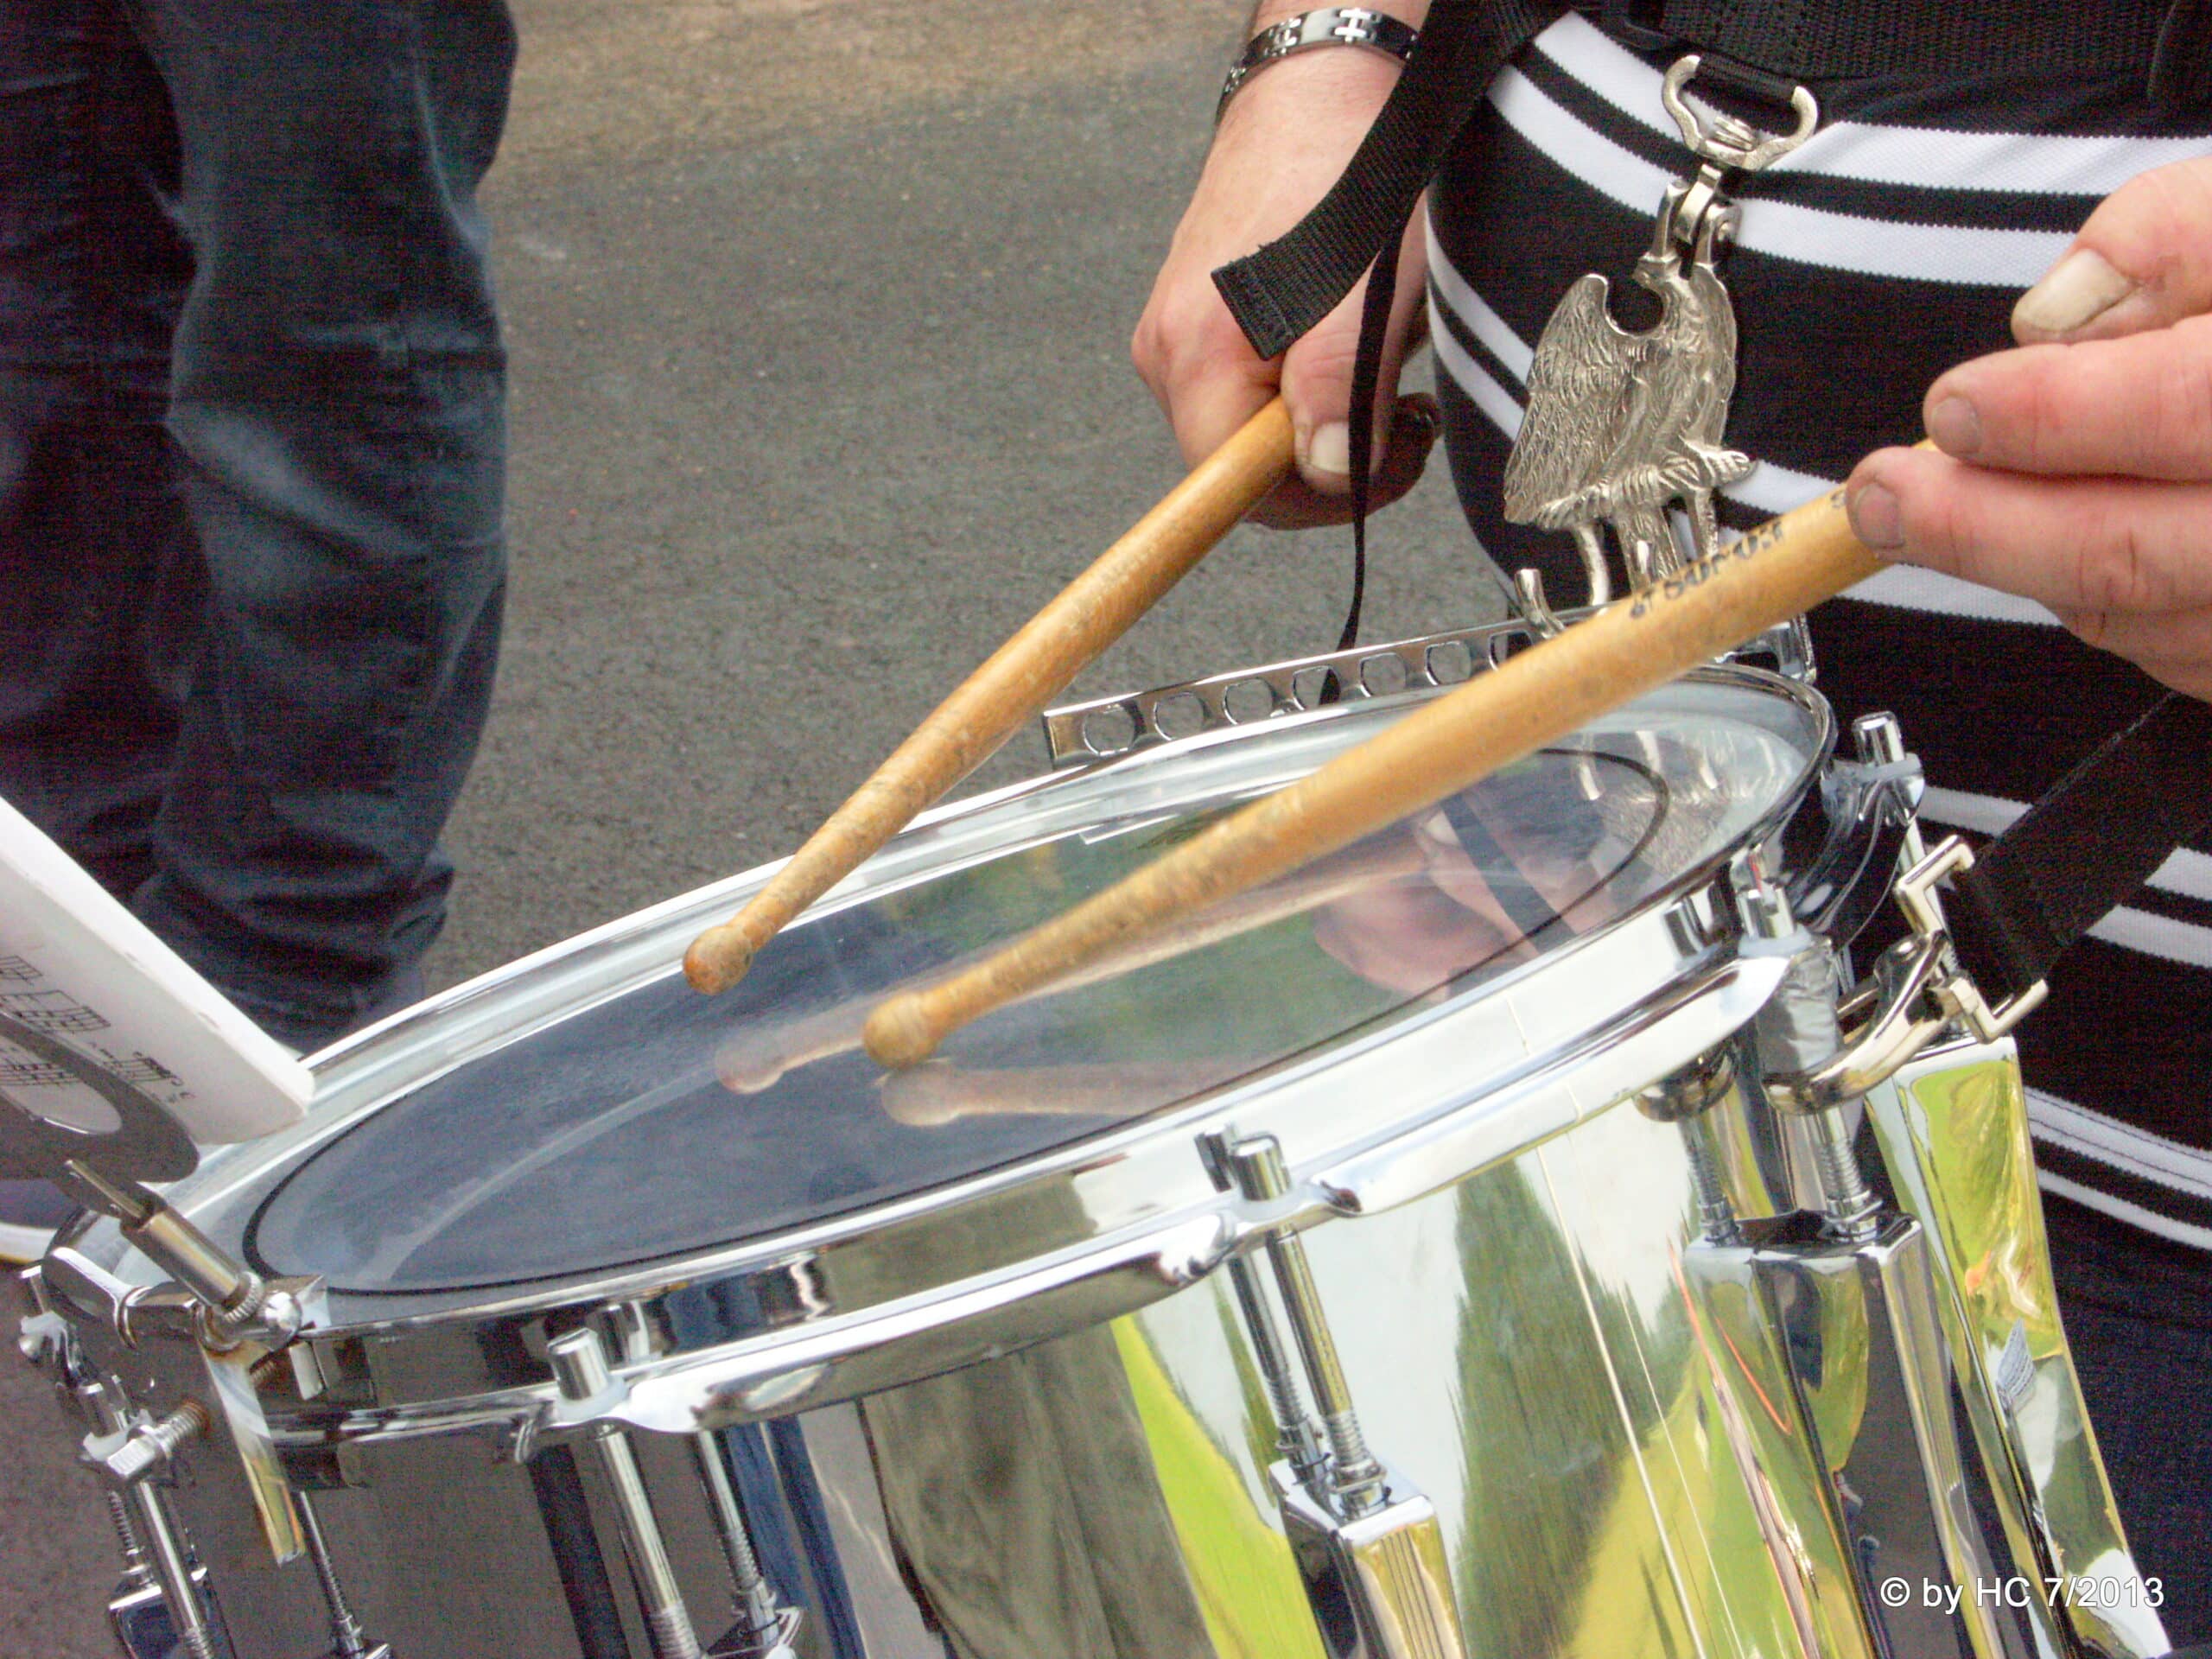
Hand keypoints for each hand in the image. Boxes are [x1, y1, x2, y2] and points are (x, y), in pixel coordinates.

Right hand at [1132, 34, 1436, 527]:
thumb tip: (1325, 471)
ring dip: (1330, 417)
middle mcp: (1169, 353)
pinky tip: (1350, 340)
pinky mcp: (1204, 319)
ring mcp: (1181, 335)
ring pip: (1258, 428)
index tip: (1384, 463)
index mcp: (1193, 356)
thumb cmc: (1348, 169)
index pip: (1236, 492)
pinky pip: (1257, 388)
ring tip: (1381, 360)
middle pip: (1246, 467)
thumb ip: (1339, 386)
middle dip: (1334, 458)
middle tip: (1404, 418)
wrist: (1325, 80)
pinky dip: (1315, 383)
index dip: (1318, 498)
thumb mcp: (1367, 287)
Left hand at [1845, 155, 2211, 698]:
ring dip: (2022, 565)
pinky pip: (2174, 651)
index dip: (2055, 414)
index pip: (2188, 410)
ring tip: (1927, 510)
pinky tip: (2050, 536)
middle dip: (1983, 528)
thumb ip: (2176, 240)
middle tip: (1885, 495)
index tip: (1953, 406)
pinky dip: (2094, 598)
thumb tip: (2051, 318)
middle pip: (2139, 549)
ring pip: (2140, 614)